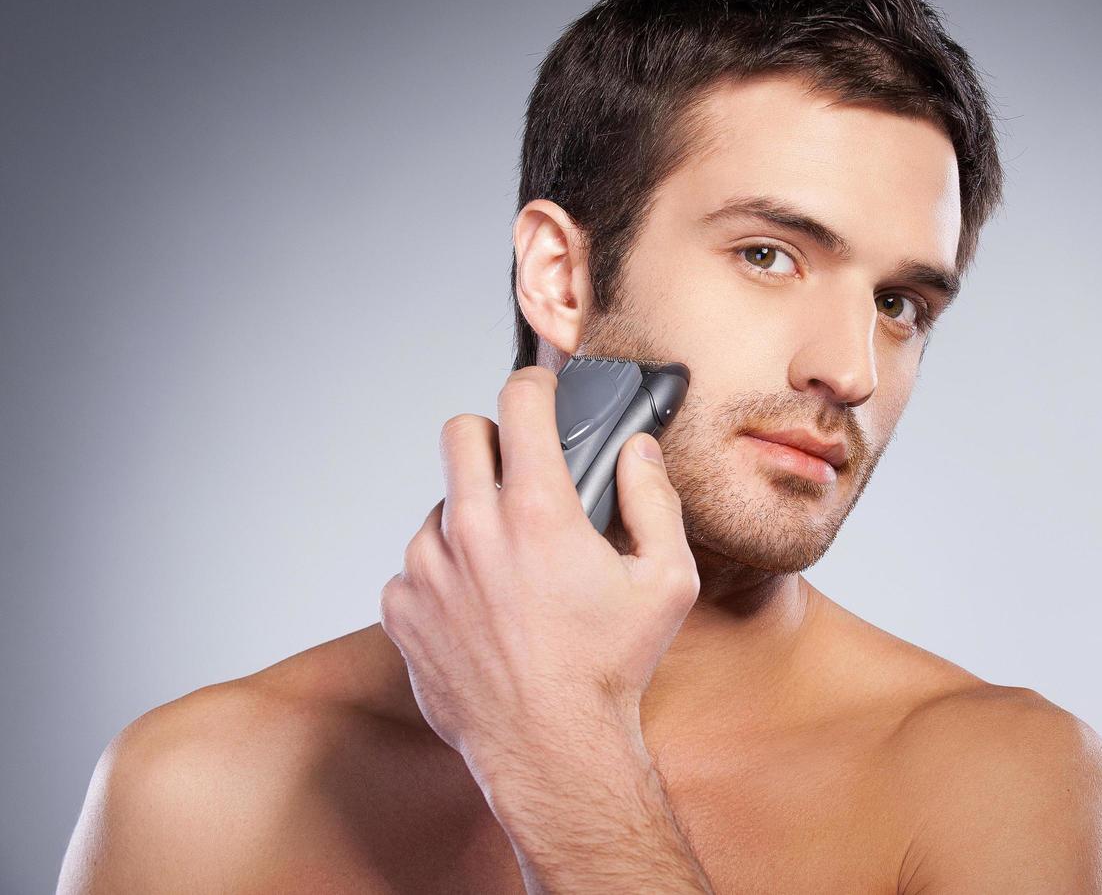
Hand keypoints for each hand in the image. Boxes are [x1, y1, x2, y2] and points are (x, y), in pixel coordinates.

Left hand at [378, 365, 698, 801]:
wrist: (549, 748)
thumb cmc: (607, 670)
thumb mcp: (666, 581)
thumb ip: (654, 499)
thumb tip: (635, 450)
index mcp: (537, 512)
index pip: (519, 403)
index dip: (535, 386)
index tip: (540, 394)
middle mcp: (473, 530)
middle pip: (459, 434)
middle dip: (491, 439)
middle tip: (517, 471)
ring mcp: (427, 569)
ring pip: (438, 505)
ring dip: (468, 518)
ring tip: (506, 564)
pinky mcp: (401, 608)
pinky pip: (416, 565)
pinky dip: (444, 574)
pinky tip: (480, 607)